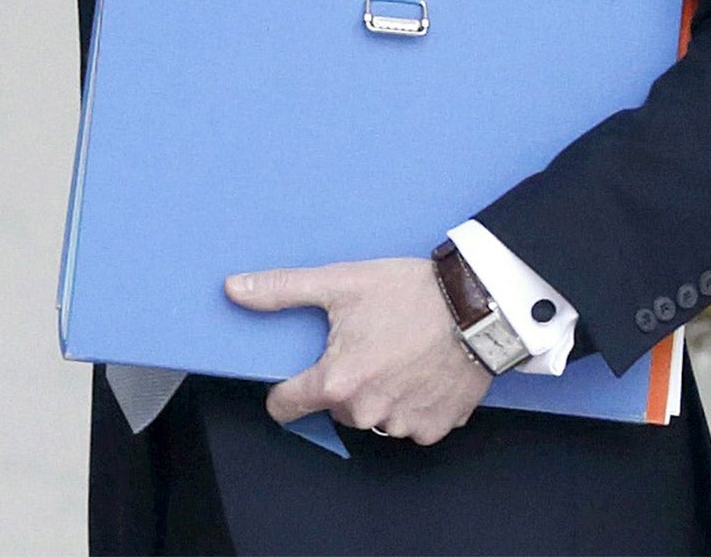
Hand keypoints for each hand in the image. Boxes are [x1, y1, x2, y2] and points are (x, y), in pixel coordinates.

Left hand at [226, 258, 490, 445]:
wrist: (477, 304)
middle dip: (342, 382)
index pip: (287, 407)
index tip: (290, 381)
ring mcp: (404, 424)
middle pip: (335, 407)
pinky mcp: (436, 427)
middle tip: (363, 345)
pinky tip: (420, 370)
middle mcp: (368, 412)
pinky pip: (410, 422)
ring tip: (396, 353)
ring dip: (378, 393)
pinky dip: (411, 401)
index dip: (283, 392)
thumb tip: (233, 289)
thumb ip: (281, 290)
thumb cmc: (408, 292)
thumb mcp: (338, 283)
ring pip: (373, 416)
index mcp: (337, 382)